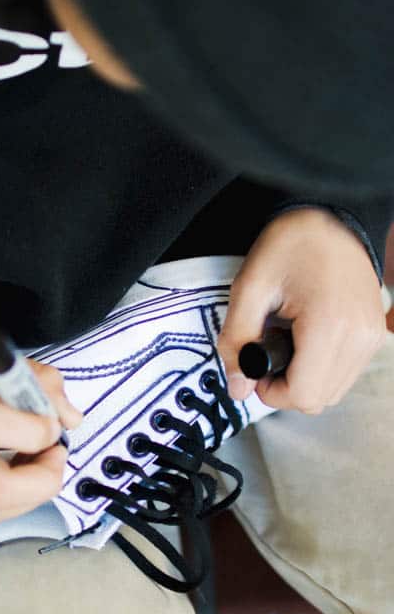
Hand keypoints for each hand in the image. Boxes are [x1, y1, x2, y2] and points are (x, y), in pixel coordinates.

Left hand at [217, 208, 386, 413]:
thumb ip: (237, 340)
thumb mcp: (250, 287)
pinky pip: (346, 372)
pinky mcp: (375, 332)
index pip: (303, 395)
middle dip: (285, 386)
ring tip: (286, 338)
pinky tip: (305, 335)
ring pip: (333, 390)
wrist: (329, 214)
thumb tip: (237, 388)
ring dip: (304, 378)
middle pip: (319, 399)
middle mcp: (359, 336)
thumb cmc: (289, 245)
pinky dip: (321, 367)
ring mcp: (372, 335)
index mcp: (329, 325)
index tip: (254, 366)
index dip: (271, 391)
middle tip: (266, 350)